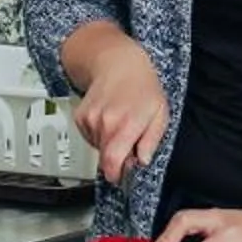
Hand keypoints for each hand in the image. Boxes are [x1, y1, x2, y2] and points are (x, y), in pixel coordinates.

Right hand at [68, 32, 167, 182]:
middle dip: (117, 158)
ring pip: (98, 148)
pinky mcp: (81, 117)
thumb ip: (151, 141)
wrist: (119, 64)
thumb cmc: (143, 87)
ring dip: (109, 144)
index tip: (120, 177)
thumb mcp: (160, 114)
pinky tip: (109, 119)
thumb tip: (142, 160)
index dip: (116, 175)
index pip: (113, 162)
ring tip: (121, 124)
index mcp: (126, 124)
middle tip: (130, 144)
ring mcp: (90, 120)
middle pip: (105, 158)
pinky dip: (99, 134)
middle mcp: (105, 123)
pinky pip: (90, 137)